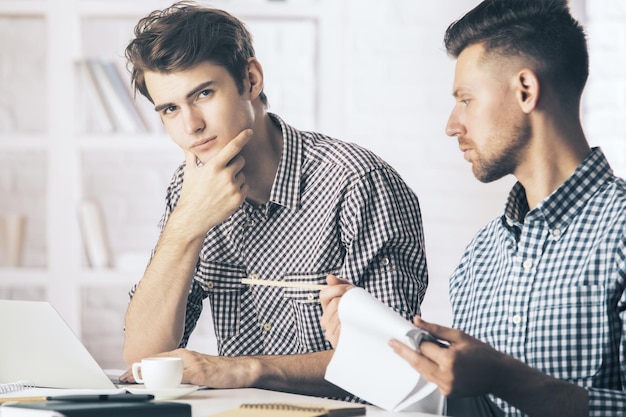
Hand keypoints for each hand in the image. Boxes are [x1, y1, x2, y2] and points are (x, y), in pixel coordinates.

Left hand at [119, 348, 254, 387]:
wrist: (240, 369)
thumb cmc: (220, 371)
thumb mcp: (196, 370)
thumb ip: (182, 372)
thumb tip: (165, 380)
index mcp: (183, 354)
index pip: (157, 358)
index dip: (140, 366)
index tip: (126, 374)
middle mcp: (185, 355)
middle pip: (156, 361)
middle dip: (139, 370)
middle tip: (124, 378)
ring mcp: (192, 362)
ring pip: (164, 367)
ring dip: (148, 374)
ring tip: (135, 381)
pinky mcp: (199, 371)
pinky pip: (179, 376)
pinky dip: (166, 380)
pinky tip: (158, 385)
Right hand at [175, 129, 252, 234]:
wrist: (193, 218)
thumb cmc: (190, 194)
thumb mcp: (190, 173)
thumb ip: (191, 156)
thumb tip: (186, 144)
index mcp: (213, 167)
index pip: (232, 147)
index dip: (242, 138)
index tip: (249, 132)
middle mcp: (224, 176)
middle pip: (240, 161)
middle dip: (234, 164)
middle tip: (223, 173)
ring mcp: (232, 188)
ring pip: (243, 175)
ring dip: (236, 178)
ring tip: (221, 187)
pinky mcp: (238, 199)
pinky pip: (245, 187)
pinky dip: (239, 189)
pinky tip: (226, 195)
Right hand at [319, 274, 353, 347]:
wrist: (368, 335)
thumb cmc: (357, 313)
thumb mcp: (351, 296)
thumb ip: (341, 284)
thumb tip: (329, 277)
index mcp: (327, 307)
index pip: (324, 294)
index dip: (336, 289)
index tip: (350, 288)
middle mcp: (325, 319)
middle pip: (333, 303)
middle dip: (347, 298)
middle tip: (358, 299)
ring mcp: (329, 330)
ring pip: (336, 316)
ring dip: (349, 311)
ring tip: (359, 312)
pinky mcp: (335, 341)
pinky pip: (337, 330)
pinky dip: (345, 325)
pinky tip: (353, 324)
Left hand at [388, 316, 502, 397]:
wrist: (498, 375)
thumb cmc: (481, 353)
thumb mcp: (459, 336)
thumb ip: (436, 329)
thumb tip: (417, 321)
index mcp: (450, 359)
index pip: (424, 348)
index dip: (415, 339)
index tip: (404, 332)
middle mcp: (446, 375)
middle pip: (417, 362)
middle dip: (403, 352)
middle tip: (392, 343)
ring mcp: (447, 386)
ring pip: (422, 372)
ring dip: (413, 361)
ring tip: (403, 350)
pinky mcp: (448, 393)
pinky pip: (431, 379)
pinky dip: (426, 369)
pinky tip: (424, 361)